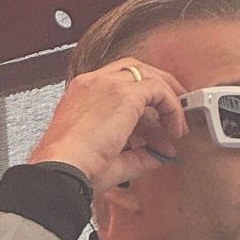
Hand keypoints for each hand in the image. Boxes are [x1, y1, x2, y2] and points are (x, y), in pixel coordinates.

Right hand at [28, 57, 188, 195]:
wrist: (61, 171)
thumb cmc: (75, 170)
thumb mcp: (112, 161)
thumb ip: (138, 156)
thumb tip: (159, 155)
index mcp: (82, 95)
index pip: (117, 84)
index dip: (141, 101)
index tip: (155, 121)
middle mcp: (93, 83)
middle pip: (134, 69)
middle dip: (159, 86)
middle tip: (176, 109)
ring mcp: (107, 84)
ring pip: (148, 75)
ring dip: (168, 99)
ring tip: (178, 126)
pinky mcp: (123, 94)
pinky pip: (158, 89)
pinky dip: (172, 107)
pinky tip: (175, 129)